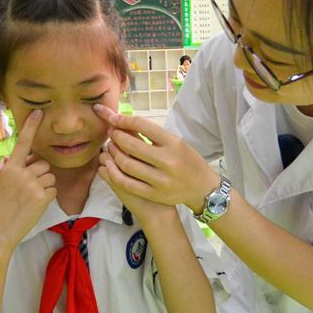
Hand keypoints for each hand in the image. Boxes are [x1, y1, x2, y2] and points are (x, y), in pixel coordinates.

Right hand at [0, 110, 56, 253]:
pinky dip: (47, 197)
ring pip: (50, 176)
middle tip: (29, 188)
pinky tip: (35, 206)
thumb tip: (14, 159)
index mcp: (9, 168)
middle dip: (40, 173)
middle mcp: (21, 173)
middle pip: (43, 164)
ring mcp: (32, 185)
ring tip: (30, 198)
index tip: (39, 112)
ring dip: (44, 185)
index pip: (22, 143)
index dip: (31, 127)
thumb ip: (9, 171)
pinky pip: (53, 190)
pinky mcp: (42, 197)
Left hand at [92, 104, 218, 213]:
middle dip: (116, 136)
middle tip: (111, 133)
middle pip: (131, 144)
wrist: (202, 188)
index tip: (112, 117)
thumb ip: (153, 135)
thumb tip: (125, 123)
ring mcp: (160, 179)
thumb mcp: (177, 142)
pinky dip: (114, 172)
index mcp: (174, 143)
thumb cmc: (188, 161)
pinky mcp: (154, 194)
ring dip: (113, 153)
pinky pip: (127, 183)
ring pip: (126, 164)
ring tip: (111, 148)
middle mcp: (168, 160)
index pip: (142, 125)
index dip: (123, 120)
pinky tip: (110, 166)